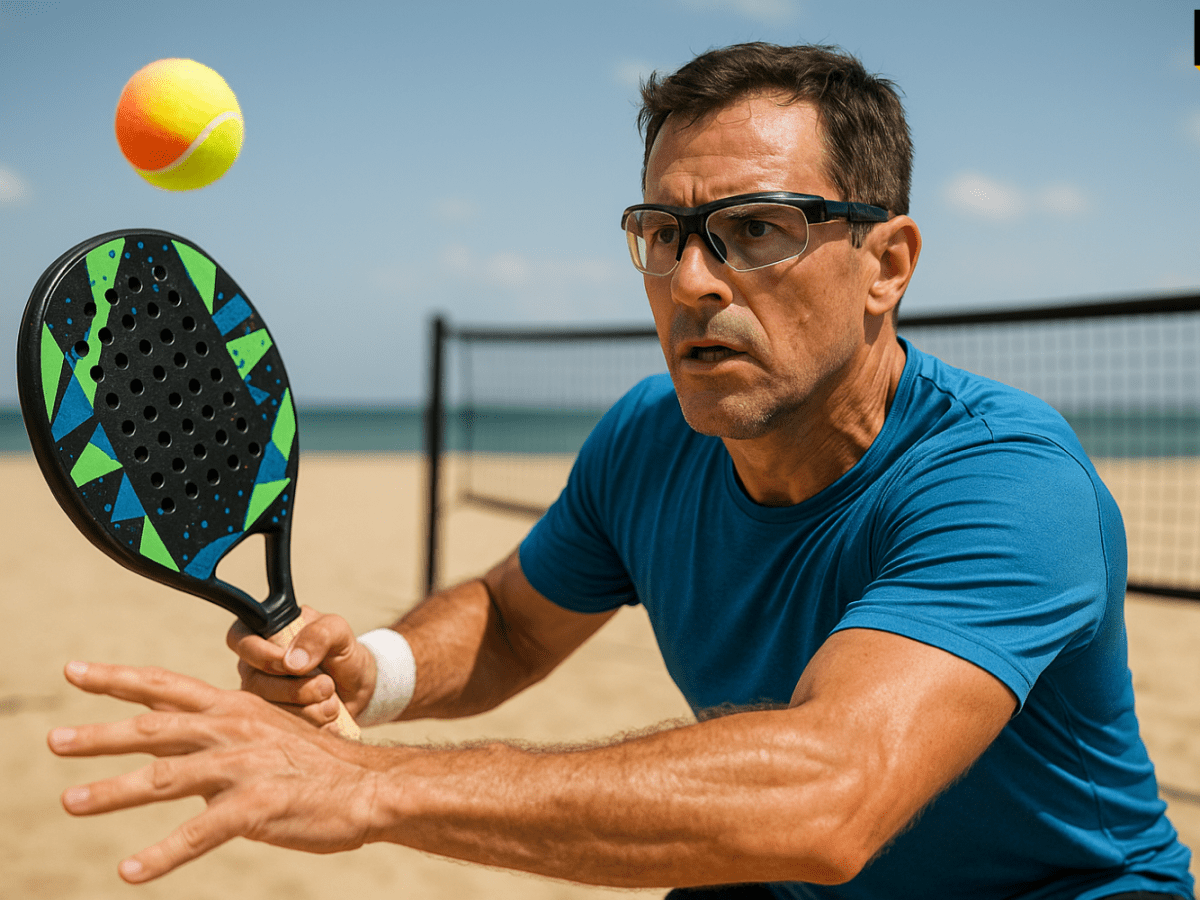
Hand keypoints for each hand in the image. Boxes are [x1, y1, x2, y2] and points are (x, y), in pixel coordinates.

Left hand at [48, 661, 384, 882]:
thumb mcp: (262, 735)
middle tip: (54, 740)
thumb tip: (162, 745)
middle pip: (156, 727)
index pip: (166, 686)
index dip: (117, 678)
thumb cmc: (315, 766)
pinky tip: (130, 871)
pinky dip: (162, 854)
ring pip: (166, 777)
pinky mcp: (258, 806)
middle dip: (100, 734)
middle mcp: (233, 730)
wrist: (370, 786)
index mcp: (234, 709)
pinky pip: (200, 832)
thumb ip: (213, 737)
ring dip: (114, 791)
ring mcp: (244, 767)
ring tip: (70, 801)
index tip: (74, 671)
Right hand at [227, 606, 376, 728]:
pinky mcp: (272, 720)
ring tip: (332, 699)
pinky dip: (311, 724)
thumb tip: (292, 663)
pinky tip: (329, 715)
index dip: (262, 655)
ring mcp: (261, 695)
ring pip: (267, 710)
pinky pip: (280, 729)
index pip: (240, 639)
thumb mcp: (338, 632)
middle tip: (327, 685)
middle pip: (254, 683)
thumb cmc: (341, 651)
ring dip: (307, 709)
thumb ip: (318, 635)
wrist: (356, 685)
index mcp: (262, 633)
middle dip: (295, 690)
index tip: (291, 666)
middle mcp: (253, 666)